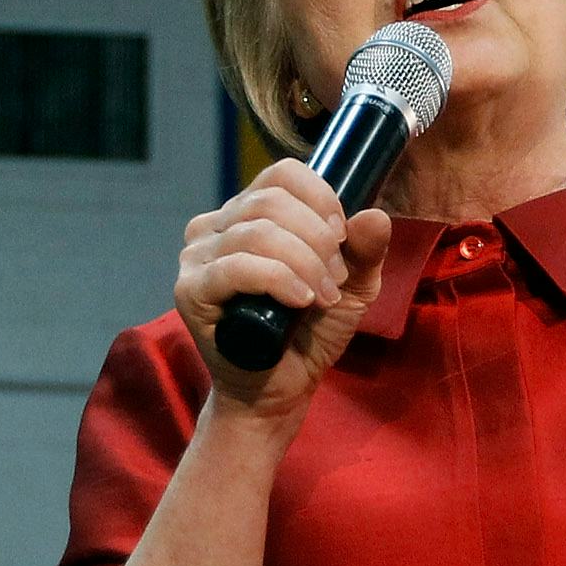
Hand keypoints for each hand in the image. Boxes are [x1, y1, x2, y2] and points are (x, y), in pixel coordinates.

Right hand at [174, 160, 391, 417]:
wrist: (281, 390)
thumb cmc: (309, 335)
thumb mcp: (351, 288)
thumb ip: (365, 251)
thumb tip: (374, 214)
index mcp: (249, 213)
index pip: (282, 175)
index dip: (320, 199)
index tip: (342, 237)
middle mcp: (216, 226)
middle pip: (271, 202)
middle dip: (317, 240)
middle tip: (336, 279)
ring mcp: (198, 257)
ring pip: (257, 233)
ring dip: (304, 263)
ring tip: (323, 297)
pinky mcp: (190, 290)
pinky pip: (235, 267)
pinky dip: (277, 280)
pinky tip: (301, 301)